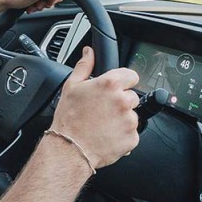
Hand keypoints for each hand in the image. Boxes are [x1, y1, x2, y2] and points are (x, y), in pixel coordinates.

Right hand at [49, 47, 139, 168]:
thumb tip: (89, 52)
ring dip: (121, 119)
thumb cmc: (68, 119)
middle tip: (103, 111)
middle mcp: (123, 100)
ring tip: (103, 125)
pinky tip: (106, 135)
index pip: (132, 75)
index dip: (123, 82)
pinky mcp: (132, 138)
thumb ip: (84, 66)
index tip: (116, 89)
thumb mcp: (71, 87)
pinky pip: (131, 134)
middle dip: (120, 102)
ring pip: (132, 116)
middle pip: (132, 96)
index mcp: (110, 84)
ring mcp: (129, 120)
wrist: (70, 149)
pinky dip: (122, 135)